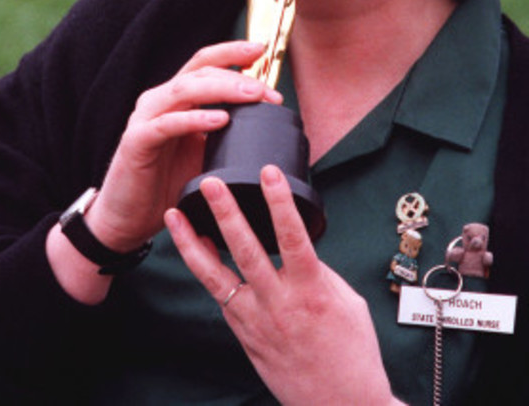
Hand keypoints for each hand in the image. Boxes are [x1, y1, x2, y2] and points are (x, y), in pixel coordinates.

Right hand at [84, 41, 279, 252]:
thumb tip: (268, 126)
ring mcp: (146, 118)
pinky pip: (167, 124)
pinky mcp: (137, 141)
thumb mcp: (205, 153)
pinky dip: (195, 118)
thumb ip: (226, 133)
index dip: (231, 52)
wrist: (128, 218)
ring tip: (251, 95)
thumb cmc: (167, 184)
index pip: (204, 63)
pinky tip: (220, 120)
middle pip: (200, 72)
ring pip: (184, 90)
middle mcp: (159, 100)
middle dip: (237, 76)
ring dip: (222, 89)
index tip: (261, 50)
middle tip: (267, 90)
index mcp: (176, 99)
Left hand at [166, 166, 400, 405]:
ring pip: (216, 277)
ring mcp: (256, 323)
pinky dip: (205, 269)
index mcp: (311, 291)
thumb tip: (296, 250)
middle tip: (211, 183)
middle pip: (246, 251)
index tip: (269, 173)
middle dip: (225, 213)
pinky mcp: (244, 337)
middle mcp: (279, 305)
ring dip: (193, 242)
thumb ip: (319, 272)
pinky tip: (195, 248)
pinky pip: (219, 296)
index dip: (280, 202)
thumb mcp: (348, 303)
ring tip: (175, 215)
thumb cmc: (353, 355)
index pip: (293, 237)